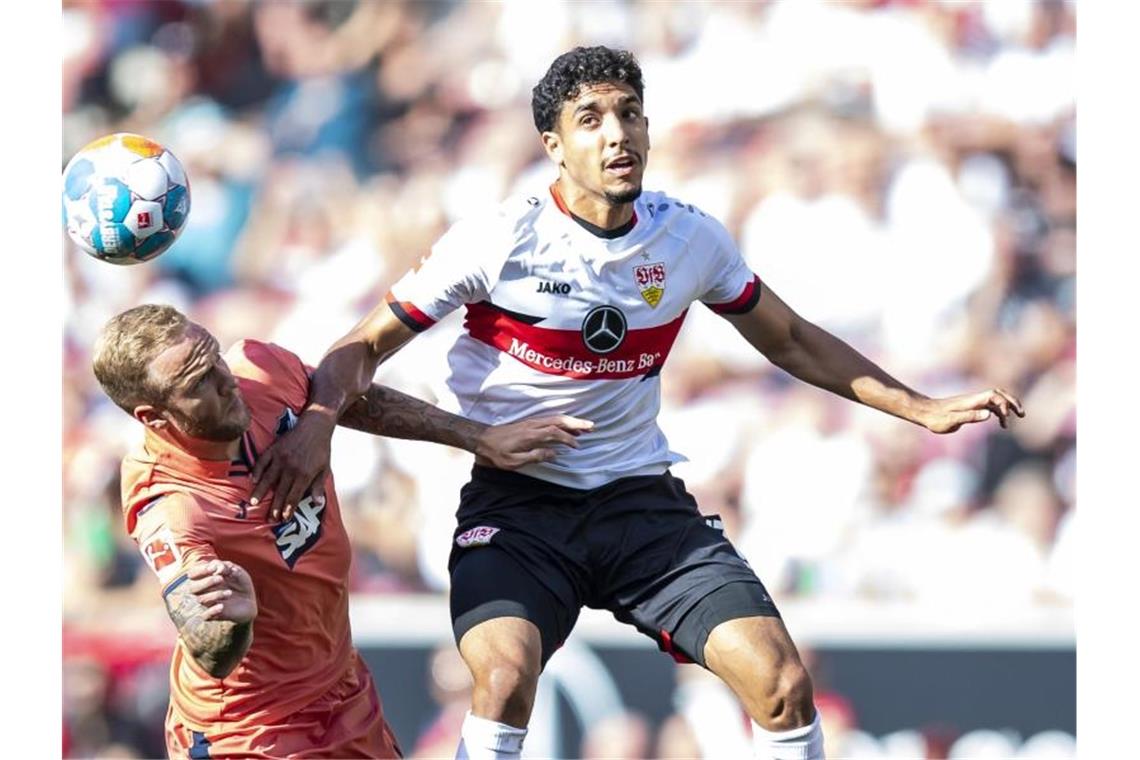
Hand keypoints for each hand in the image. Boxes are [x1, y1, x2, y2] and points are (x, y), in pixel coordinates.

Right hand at [186, 560, 256, 623]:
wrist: (249, 601)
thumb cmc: (240, 583)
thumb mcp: (237, 572)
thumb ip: (227, 567)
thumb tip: (217, 568)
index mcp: (205, 577)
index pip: (192, 573)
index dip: (200, 570)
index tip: (214, 568)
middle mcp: (202, 591)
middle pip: (192, 587)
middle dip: (206, 582)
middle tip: (221, 579)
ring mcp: (206, 603)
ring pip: (201, 600)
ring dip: (214, 595)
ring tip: (230, 593)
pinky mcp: (212, 615)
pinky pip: (205, 616)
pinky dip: (212, 611)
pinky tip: (222, 606)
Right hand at [250, 409, 334, 522]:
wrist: (315, 426)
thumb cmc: (322, 449)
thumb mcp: (325, 469)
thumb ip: (319, 487)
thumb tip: (318, 504)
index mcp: (305, 474)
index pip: (294, 496)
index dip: (288, 509)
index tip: (284, 519)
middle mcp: (291, 468)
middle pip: (280, 491)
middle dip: (274, 507)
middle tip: (269, 519)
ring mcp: (281, 458)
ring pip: (268, 479)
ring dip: (260, 492)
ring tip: (253, 503)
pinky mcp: (274, 449)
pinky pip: (262, 462)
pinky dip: (256, 471)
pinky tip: (252, 480)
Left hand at [474, 415, 593, 468]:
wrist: (482, 440)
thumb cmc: (497, 453)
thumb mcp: (514, 462)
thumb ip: (535, 457)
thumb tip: (554, 454)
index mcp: (530, 435)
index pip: (554, 433)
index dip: (568, 438)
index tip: (577, 446)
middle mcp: (533, 425)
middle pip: (559, 420)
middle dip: (576, 423)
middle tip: (592, 427)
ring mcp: (531, 422)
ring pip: (556, 418)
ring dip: (571, 422)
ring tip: (585, 427)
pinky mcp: (530, 423)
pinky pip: (550, 420)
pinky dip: (562, 422)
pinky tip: (568, 427)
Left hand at [919, 388, 1024, 433]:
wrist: (925, 413)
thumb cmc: (936, 418)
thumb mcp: (951, 420)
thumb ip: (970, 417)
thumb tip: (989, 414)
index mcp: (972, 401)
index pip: (993, 396)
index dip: (1004, 403)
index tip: (1006, 417)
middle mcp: (975, 399)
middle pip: (999, 394)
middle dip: (1013, 401)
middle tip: (1022, 413)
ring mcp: (974, 403)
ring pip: (997, 400)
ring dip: (1009, 407)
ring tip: (1018, 418)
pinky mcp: (972, 408)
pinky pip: (991, 407)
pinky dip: (1000, 413)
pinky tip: (1002, 424)